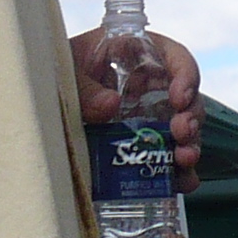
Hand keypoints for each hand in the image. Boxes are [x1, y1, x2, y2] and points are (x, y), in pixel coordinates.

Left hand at [71, 24, 204, 188]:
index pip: (176, 59)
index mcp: (141, 55)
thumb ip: (85, 86)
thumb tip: (110, 105)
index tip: (179, 98)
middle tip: (181, 133)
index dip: (186, 77)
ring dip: (189, 145)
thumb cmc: (63, 68)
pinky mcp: (146, 143)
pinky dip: (179, 171)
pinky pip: (169, 157)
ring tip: (184, 160)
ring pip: (184, 130)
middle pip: (188, 99)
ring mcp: (152, 116)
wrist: (47, 91)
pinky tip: (182, 182)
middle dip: (191, 117)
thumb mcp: (68, 68)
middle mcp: (154, 86)